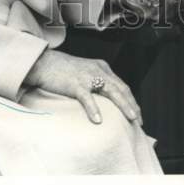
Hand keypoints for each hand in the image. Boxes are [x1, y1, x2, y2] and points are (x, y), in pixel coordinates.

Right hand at [24, 49, 140, 124]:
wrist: (45, 63)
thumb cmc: (63, 71)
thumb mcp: (85, 72)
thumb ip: (96, 82)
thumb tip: (105, 101)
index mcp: (102, 67)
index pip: (122, 85)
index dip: (131, 100)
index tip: (137, 114)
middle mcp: (98, 70)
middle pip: (121, 89)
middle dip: (132, 105)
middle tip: (139, 121)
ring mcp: (88, 76)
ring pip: (111, 91)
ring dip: (123, 105)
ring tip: (131, 118)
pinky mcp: (75, 84)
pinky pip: (87, 97)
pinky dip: (94, 109)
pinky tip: (98, 120)